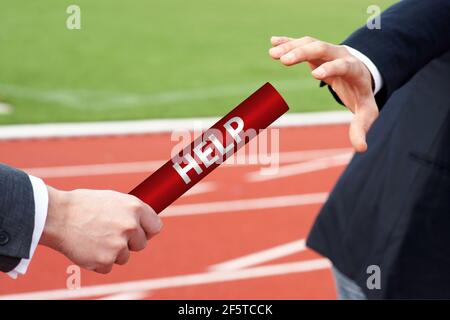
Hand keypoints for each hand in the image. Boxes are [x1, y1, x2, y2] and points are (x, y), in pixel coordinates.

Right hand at [40, 186, 161, 273]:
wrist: (56, 216)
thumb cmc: (83, 205)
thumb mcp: (113, 199)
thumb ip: (130, 211)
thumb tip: (144, 222)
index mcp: (134, 207)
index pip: (156, 226)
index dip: (148, 230)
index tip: (141, 232)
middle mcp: (130, 226)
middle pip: (141, 244)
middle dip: (128, 242)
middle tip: (109, 234)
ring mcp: (119, 245)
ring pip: (125, 257)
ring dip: (112, 252)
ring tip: (95, 238)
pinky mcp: (105, 260)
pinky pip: (109, 266)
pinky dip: (99, 262)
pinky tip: (88, 248)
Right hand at [269, 36, 378, 151]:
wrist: (361, 75)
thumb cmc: (361, 95)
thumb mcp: (365, 112)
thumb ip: (361, 127)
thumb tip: (361, 148)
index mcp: (354, 70)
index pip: (343, 65)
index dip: (331, 69)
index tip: (315, 75)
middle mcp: (341, 55)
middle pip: (323, 48)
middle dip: (303, 53)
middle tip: (284, 61)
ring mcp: (328, 50)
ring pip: (309, 43)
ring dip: (291, 47)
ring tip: (273, 54)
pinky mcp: (317, 50)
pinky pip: (302, 43)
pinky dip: (288, 42)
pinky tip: (273, 42)